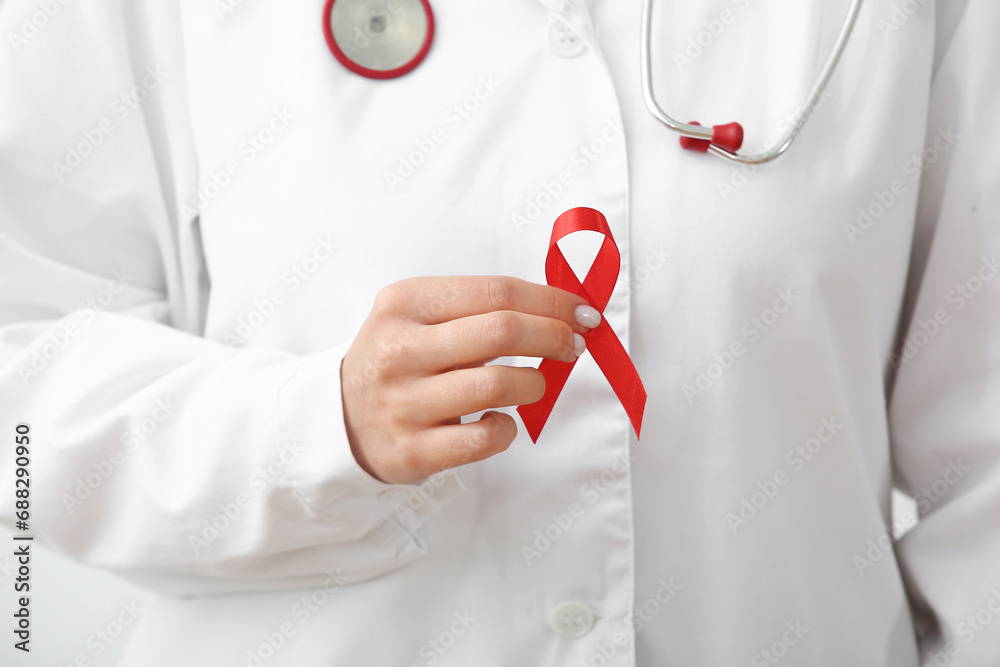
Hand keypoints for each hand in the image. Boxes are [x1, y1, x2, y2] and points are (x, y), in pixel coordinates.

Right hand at [340, 276, 600, 483]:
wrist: (338, 418)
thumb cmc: (397, 360)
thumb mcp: (417, 315)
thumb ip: (477, 307)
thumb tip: (558, 309)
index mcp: (405, 303)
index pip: (496, 292)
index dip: (551, 301)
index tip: (580, 312)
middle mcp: (400, 349)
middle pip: (501, 330)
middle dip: (553, 335)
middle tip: (573, 345)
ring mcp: (403, 402)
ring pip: (497, 384)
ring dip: (534, 383)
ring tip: (534, 384)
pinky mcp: (411, 450)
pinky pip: (483, 440)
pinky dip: (507, 430)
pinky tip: (501, 421)